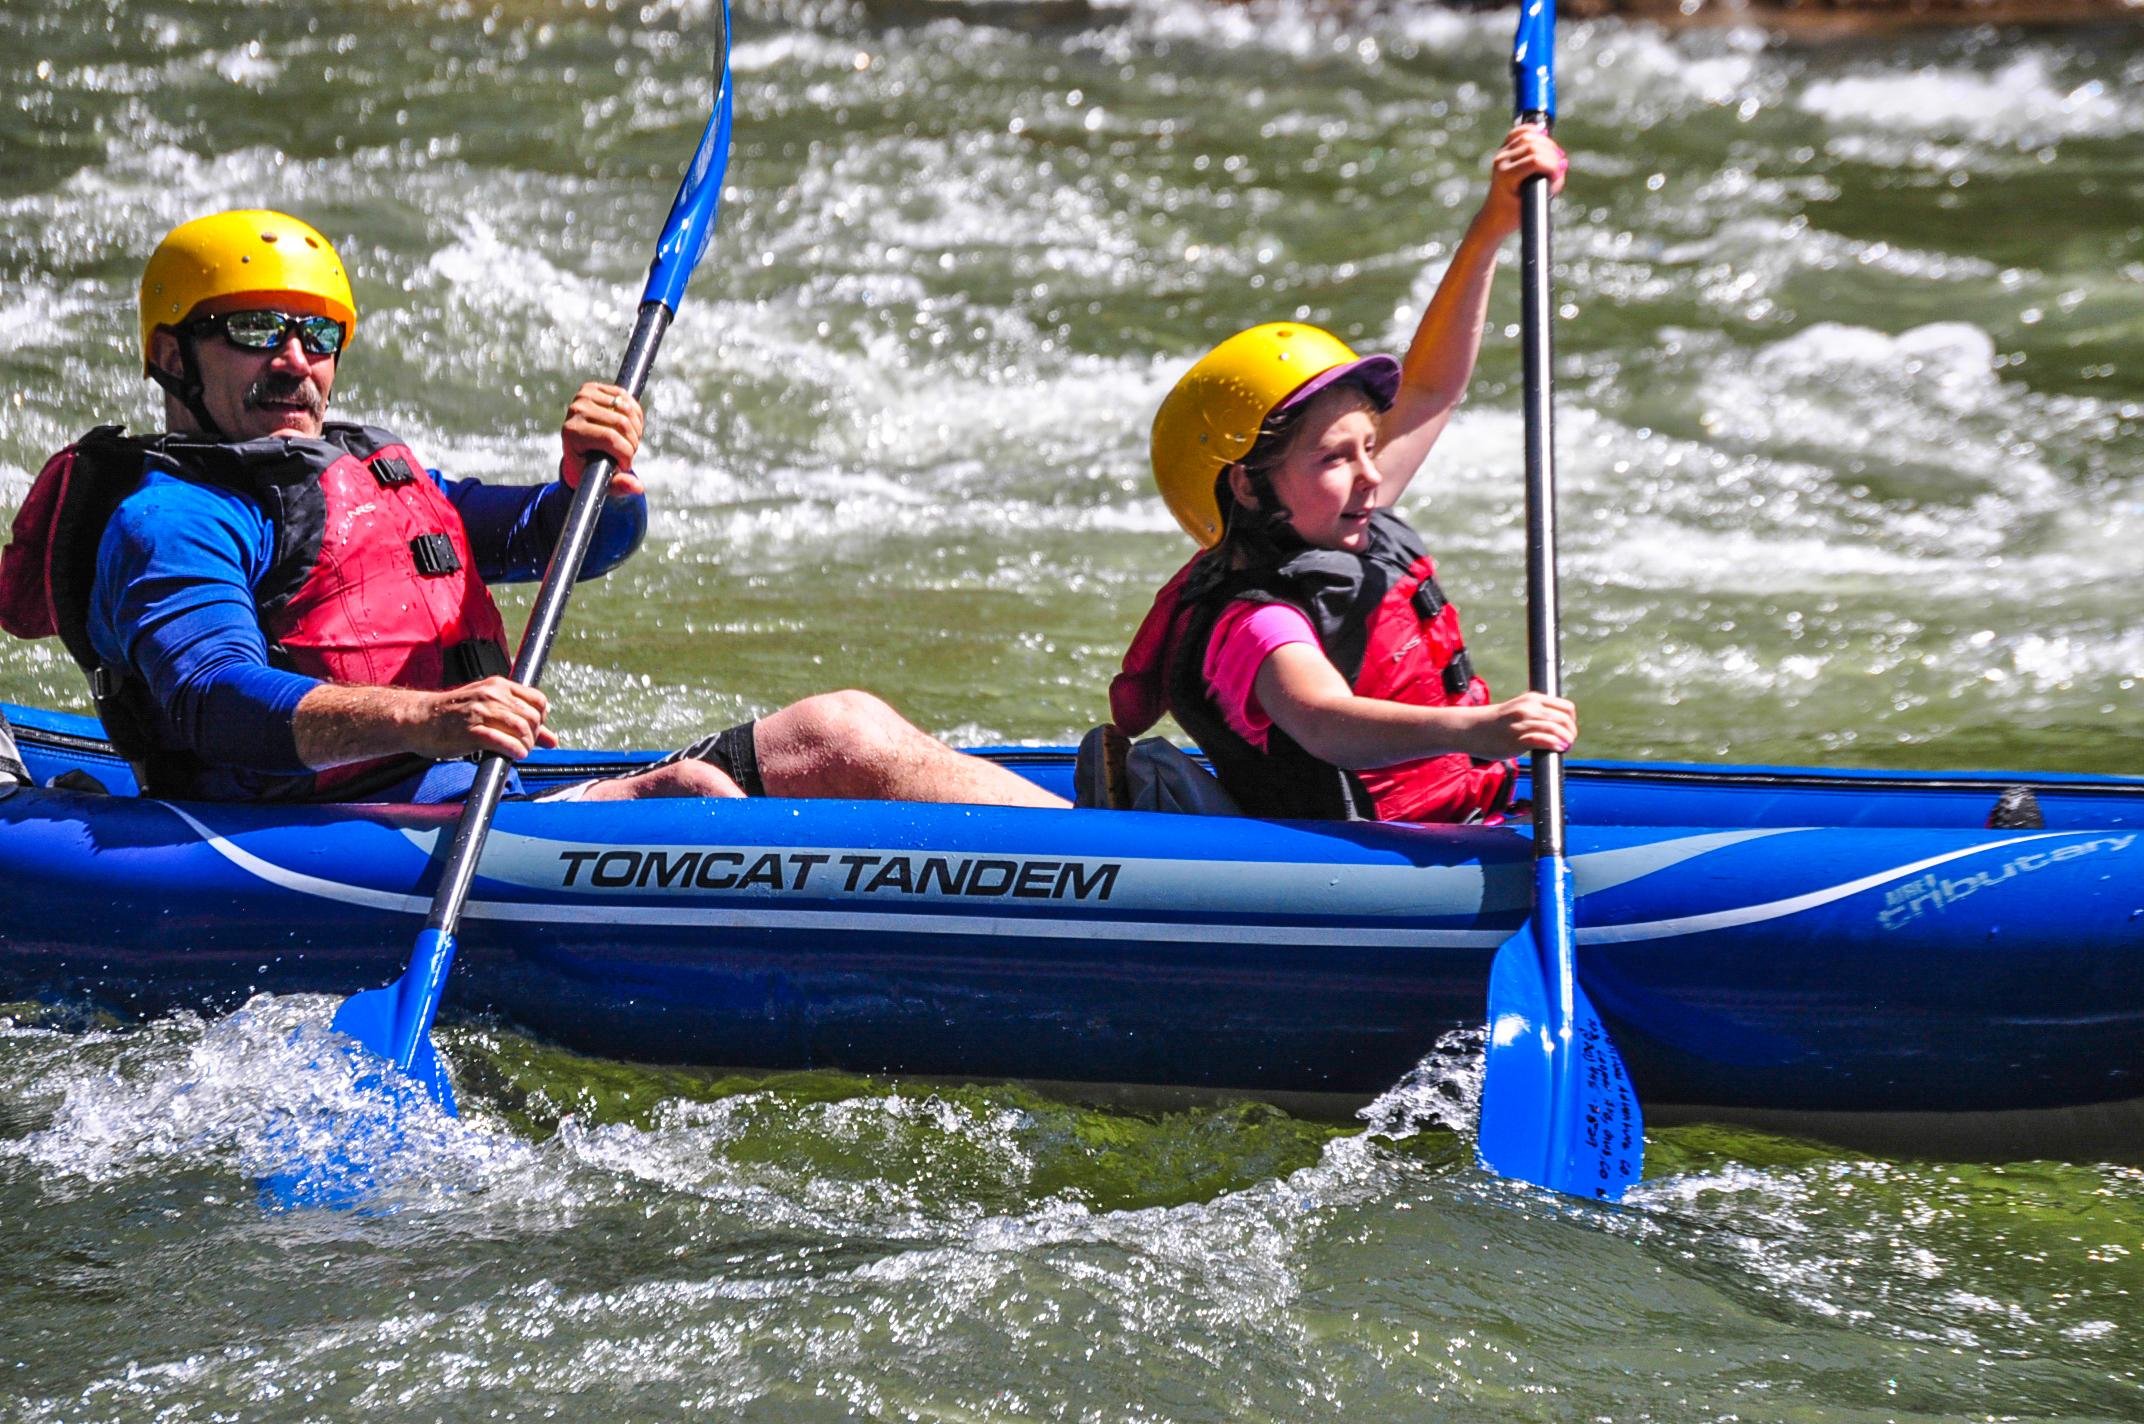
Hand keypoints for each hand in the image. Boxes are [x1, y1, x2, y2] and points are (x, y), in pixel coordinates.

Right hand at [405, 677, 558, 760]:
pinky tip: (513, 755)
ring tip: (518, 751)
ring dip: (525, 745)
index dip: (541, 719)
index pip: (538, 700)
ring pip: (521, 729)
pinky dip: (514, 750)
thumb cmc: (454, 715)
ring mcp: (480, 711)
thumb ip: (521, 721)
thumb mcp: (488, 708)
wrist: (418, 718)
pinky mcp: (470, 730)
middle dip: (534, 736)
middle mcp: (492, 695)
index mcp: (498, 685)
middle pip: (532, 717)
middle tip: (524, 745)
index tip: (533, 730)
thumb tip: (553, 741)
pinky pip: (503, 741)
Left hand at [559, 382, 644, 495]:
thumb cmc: (589, 469)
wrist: (578, 451)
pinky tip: (631, 426)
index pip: (611, 438)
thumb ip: (620, 486)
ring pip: (627, 410)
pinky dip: (636, 414)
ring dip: (636, 429)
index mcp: (572, 433)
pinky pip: (626, 397)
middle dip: (633, 442)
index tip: (626, 465)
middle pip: (622, 423)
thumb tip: (638, 488)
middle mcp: (575, 410)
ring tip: (630, 441)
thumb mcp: (601, 481)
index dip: (626, 453)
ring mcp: (583, 396)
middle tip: (629, 453)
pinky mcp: (593, 387)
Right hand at [1464, 692, 1576, 760]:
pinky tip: (1557, 749)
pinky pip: (1544, 740)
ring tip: (1564, 748)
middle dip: (1570, 733)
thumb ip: (1536, 714)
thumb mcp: (1519, 710)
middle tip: (1568, 744)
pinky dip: (1554, 744)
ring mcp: (1522, 722)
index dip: (1572, 722)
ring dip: (1565, 740)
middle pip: (1564, 720)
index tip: (1568, 732)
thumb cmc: (1495, 724)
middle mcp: (1529, 708)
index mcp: (1533, 699)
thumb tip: (1557, 728)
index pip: (1566, 708)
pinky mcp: (1517, 737)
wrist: (1470, 729)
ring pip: (1556, 729)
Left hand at [1478, 122, 1567, 239]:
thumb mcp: (1537, 204)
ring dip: (1546, 143)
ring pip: (1528, 136)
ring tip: (1553, 155)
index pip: (1535, 160)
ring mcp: (1501, 154)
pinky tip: (1543, 134)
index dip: (1552, 166)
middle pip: (1533, 145)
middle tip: (1557, 168)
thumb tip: (1562, 163)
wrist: (1496, 214)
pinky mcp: (1503, 149)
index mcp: (1506, 176)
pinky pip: (1518, 131)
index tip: (1557, 176)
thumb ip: (1554, 184)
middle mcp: (1501, 161)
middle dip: (1551, 155)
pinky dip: (1532, 130)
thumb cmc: (1517, 213)